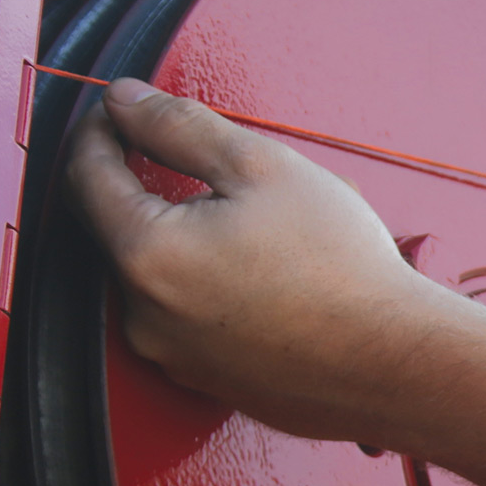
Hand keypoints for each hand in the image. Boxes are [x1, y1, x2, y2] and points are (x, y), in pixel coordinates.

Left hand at [63, 78, 464, 441]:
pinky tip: (279, 281)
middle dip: (168, 192)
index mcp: (146, 255)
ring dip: (200, 243)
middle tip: (232, 177)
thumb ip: (181, 125)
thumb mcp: (264, 168)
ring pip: (167, 277)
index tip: (121, 111)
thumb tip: (127, 102)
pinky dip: (223, 290)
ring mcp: (175, 357)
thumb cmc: (342, 270)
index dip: (102, 130)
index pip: (87, 176)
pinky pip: (196, 320)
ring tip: (275, 234)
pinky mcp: (210, 383)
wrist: (398, 363)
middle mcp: (145, 316)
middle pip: (128, 229)